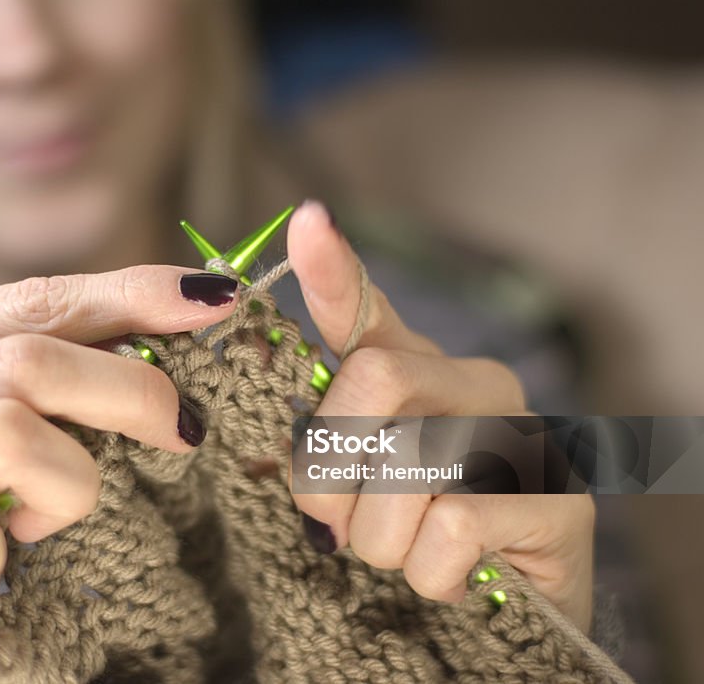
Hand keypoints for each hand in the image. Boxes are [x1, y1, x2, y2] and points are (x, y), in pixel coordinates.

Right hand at [0, 266, 239, 649]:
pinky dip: (4, 551)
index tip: (213, 299)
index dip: (131, 295)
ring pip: (8, 435)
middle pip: (28, 360)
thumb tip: (180, 312)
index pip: (33, 300)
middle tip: (182, 430)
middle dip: (132, 391)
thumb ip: (46, 361)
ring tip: (51, 515)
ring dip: (69, 483)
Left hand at [287, 201, 594, 634]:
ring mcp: (525, 437)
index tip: (308, 221)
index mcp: (419, 372)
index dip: (335, 271)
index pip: (368, 313)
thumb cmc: (416, 535)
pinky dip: (428, 572)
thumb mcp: (357, 482)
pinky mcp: (559, 503)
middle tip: (335, 521)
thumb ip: (318, 443)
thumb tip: (271, 409)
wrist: (508, 609)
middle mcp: (477, 384)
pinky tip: (453, 573)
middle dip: (329, 470)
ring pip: (406, 470)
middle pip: (374, 381)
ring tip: (405, 552)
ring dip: (378, 539)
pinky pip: (449, 530)